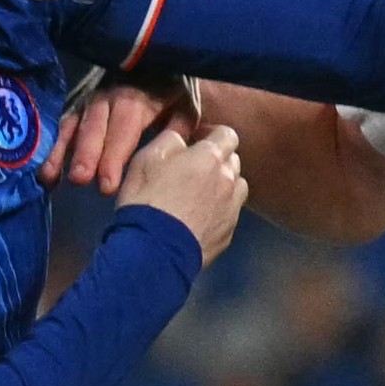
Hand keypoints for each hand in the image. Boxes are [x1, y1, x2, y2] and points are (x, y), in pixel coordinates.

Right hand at [42, 72, 201, 192]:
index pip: (124, 126)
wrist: (151, 54)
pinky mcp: (77, 103)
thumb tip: (173, 152)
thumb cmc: (171, 88)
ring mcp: (90, 97)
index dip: (113, 155)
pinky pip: (64, 124)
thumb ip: (178, 128)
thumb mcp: (184, 103)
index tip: (107, 185)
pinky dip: (54, 147)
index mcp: (137, 96)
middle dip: (86, 152)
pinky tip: (48, 173)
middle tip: (80, 179)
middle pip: (95, 124)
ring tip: (51, 177)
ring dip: (62, 150)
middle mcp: (109, 94)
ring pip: (74, 123)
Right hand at [117, 125, 246, 265]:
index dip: (213, 134)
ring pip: (237, 187)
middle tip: (195, 168)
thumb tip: (183, 138)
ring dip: (224, 184)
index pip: (227, 134)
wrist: (154, 251)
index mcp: (210, 156)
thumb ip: (171, 139)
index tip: (198, 140)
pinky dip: (220, 209)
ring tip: (202, 193)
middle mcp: (228, 180)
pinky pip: (230, 212)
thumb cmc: (147, 199)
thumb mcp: (147, 158)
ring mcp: (232, 208)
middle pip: (233, 160)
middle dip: (217, 159)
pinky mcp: (229, 233)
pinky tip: (200, 216)